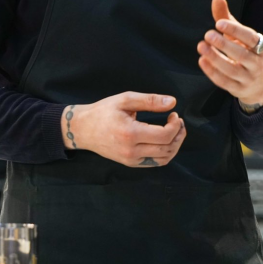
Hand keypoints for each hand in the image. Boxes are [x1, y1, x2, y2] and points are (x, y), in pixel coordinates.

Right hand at [61, 92, 186, 167]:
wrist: (83, 129)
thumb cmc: (103, 111)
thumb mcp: (125, 99)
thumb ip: (150, 101)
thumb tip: (173, 102)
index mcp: (130, 133)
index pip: (165, 136)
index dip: (176, 125)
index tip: (174, 114)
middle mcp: (131, 151)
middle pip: (167, 149)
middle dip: (179, 135)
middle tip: (178, 122)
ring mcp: (131, 160)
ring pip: (164, 159)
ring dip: (174, 145)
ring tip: (174, 131)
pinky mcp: (130, 163)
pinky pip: (154, 162)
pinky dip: (165, 153)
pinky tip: (164, 140)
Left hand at [197, 0, 262, 112]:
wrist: (259, 82)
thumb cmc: (245, 50)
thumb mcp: (239, 35)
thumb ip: (226, 17)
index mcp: (260, 46)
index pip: (251, 38)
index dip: (236, 30)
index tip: (219, 23)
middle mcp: (257, 63)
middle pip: (242, 55)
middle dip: (224, 45)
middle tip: (207, 35)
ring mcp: (248, 78)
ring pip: (232, 70)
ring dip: (216, 59)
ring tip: (201, 46)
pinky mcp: (238, 89)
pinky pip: (224, 82)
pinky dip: (212, 72)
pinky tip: (202, 61)